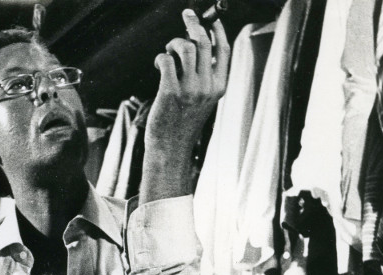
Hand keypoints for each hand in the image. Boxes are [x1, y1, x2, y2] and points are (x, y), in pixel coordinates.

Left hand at [141, 11, 229, 200]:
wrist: (170, 150)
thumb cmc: (183, 125)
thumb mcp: (203, 102)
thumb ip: (205, 78)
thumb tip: (198, 48)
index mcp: (219, 88)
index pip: (223, 51)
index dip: (217, 30)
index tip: (210, 19)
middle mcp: (206, 87)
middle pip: (203, 43)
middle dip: (194, 24)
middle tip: (186, 16)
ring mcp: (189, 89)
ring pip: (185, 47)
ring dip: (174, 42)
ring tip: (168, 51)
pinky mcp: (170, 91)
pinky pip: (167, 60)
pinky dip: (161, 57)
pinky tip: (159, 64)